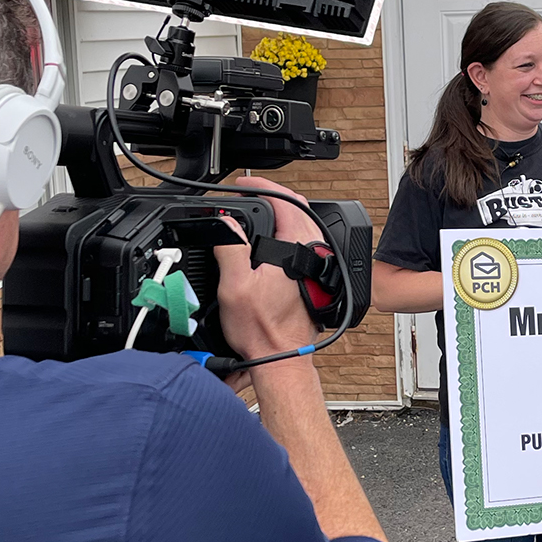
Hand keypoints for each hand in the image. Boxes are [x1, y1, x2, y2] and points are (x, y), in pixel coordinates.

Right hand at [213, 176, 321, 360]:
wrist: (282, 357)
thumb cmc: (263, 330)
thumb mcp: (235, 286)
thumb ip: (231, 248)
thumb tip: (225, 222)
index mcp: (297, 247)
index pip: (286, 201)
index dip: (262, 186)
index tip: (243, 183)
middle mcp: (313, 251)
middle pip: (297, 209)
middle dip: (272, 196)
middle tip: (248, 193)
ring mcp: (317, 263)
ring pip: (302, 225)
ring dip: (280, 214)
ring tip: (256, 211)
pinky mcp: (314, 275)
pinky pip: (303, 242)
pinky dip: (286, 232)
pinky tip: (269, 240)